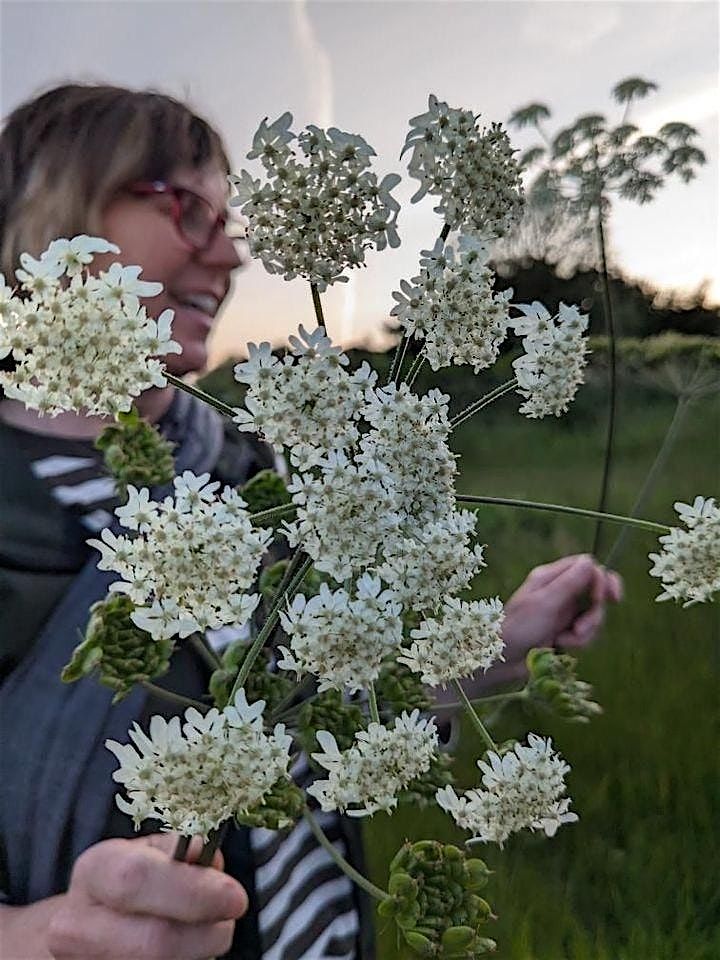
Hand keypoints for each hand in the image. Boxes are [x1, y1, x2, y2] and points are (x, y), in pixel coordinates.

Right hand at [46, 833, 246, 959]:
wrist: (88, 925)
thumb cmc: (130, 883)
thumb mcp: (150, 852)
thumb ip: (179, 850)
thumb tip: (203, 853)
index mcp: (95, 871)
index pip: (136, 880)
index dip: (192, 891)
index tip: (234, 896)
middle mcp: (79, 925)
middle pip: (153, 941)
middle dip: (206, 933)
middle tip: (229, 919)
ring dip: (198, 951)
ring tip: (200, 930)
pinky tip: (184, 948)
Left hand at [497, 554, 622, 684]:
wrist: (503, 660)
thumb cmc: (518, 627)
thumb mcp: (544, 603)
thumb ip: (569, 583)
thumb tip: (590, 561)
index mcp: (551, 576)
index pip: (588, 567)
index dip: (603, 580)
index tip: (605, 598)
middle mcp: (560, 590)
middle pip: (596, 593)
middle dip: (594, 614)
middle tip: (580, 628)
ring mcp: (564, 611)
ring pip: (594, 616)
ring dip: (584, 632)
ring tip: (563, 640)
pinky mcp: (566, 630)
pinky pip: (587, 633)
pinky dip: (578, 642)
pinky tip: (560, 645)